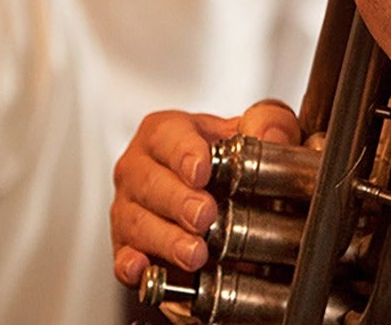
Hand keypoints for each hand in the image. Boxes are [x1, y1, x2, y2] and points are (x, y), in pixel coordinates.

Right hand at [110, 102, 300, 285]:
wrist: (216, 196)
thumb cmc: (225, 158)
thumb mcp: (250, 132)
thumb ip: (268, 122)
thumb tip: (270, 136)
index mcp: (164, 133)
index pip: (167, 136)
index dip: (184, 153)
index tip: (201, 171)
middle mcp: (139, 168)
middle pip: (148, 182)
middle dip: (177, 201)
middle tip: (204, 216)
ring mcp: (128, 208)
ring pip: (136, 222)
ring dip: (165, 239)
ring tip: (195, 253)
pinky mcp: (126, 246)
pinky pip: (120, 257)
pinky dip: (130, 266)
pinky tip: (144, 269)